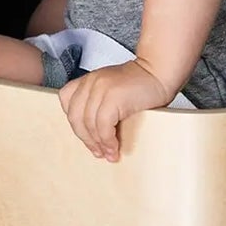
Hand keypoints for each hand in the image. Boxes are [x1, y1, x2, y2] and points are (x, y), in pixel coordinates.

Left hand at [59, 59, 175, 162]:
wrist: (159, 72)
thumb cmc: (140, 85)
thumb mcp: (112, 90)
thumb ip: (99, 104)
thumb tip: (94, 136)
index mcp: (88, 80)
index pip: (66, 100)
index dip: (75, 122)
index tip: (86, 135)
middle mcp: (91, 82)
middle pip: (75, 116)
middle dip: (85, 138)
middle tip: (97, 151)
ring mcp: (101, 88)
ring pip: (88, 123)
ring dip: (98, 143)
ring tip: (109, 153)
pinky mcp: (113, 97)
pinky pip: (103, 126)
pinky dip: (107, 140)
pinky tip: (114, 146)